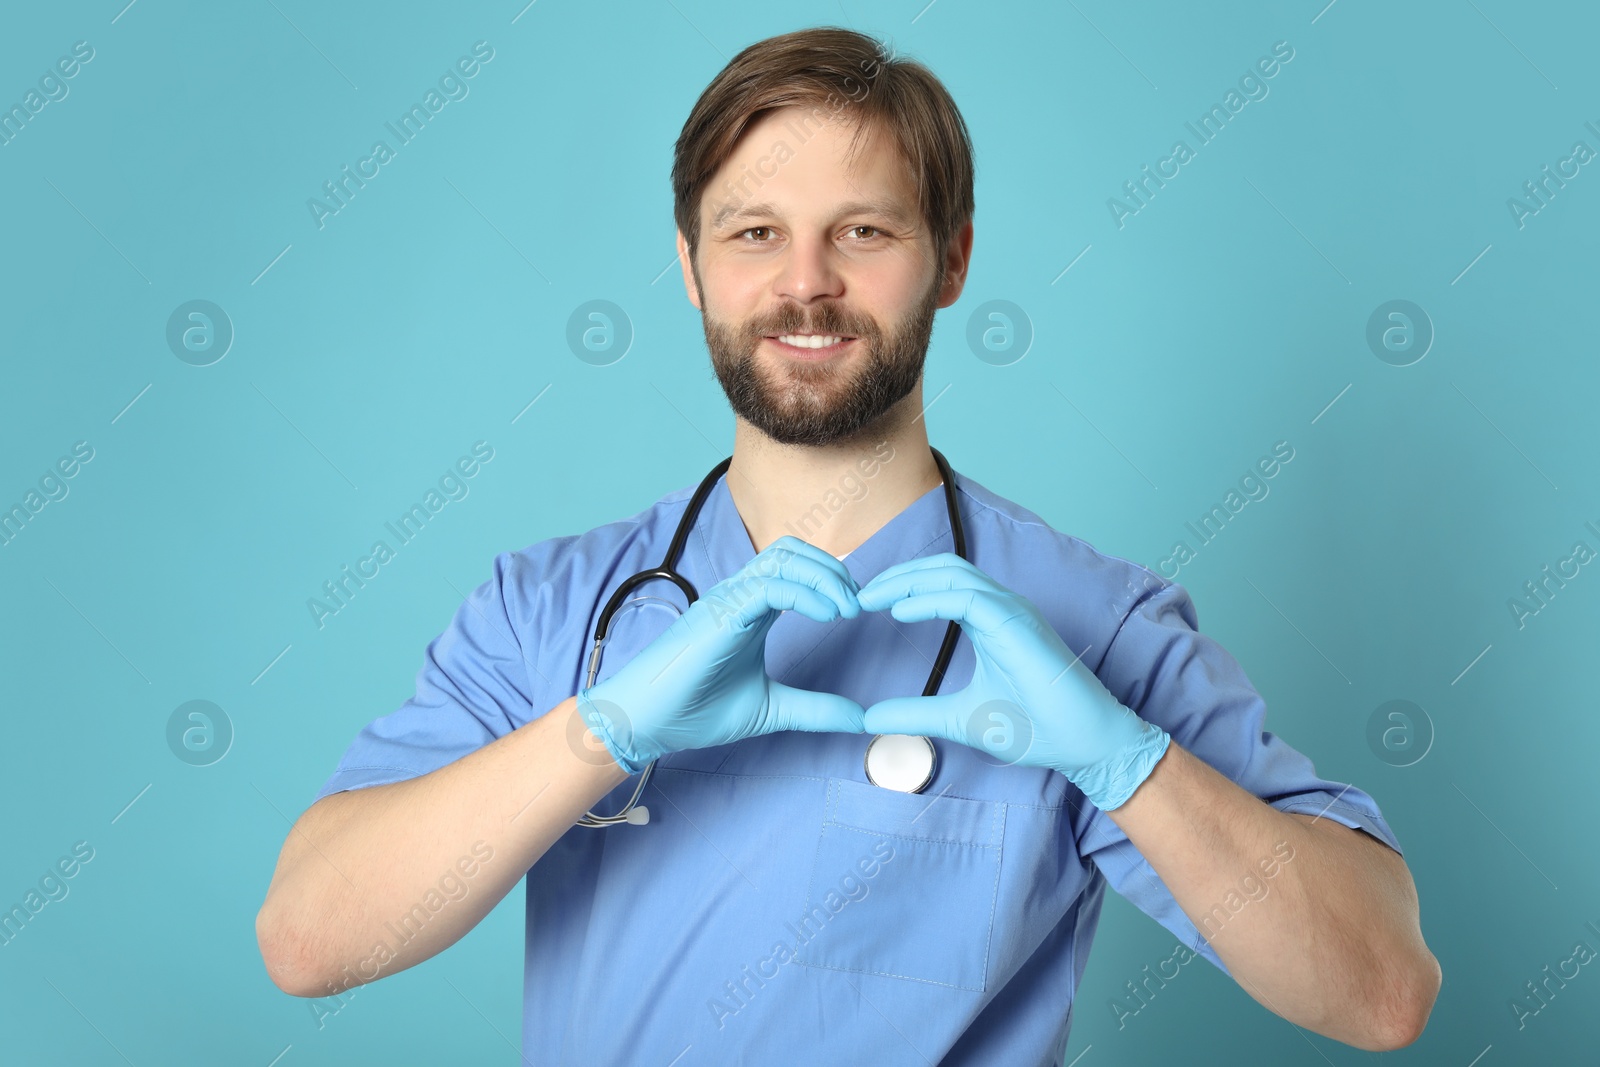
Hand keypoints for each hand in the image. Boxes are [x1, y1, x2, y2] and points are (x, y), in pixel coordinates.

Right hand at [577, 535, 866, 773]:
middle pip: (791, 552)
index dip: (831, 579)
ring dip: (823, 576)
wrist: (646, 723)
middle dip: (832, 570)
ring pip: (782, 559)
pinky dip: (805, 595)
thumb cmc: (695, 711)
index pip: (794, 568)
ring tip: (846, 608)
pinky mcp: (720, 614)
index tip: (856, 609)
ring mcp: (727, 600)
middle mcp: (739, 596)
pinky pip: (769, 587)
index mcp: (750, 609)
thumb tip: (860, 717)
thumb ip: (814, 709)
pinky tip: (828, 616)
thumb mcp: (770, 709)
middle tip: (857, 604)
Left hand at [855, 553, 1169, 810]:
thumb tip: (869, 716)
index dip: (897, 587)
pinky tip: (898, 613)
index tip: (859, 604)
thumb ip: (916, 712)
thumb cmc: (1036, 727)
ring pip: (951, 575)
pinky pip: (969, 598)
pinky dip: (930, 600)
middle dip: (894, 576)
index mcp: (989, 620)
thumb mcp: (958, 719)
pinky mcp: (1019, 625)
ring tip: (868, 599)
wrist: (1085, 745)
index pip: (937, 584)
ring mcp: (1013, 611)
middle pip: (939, 569)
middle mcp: (1001, 606)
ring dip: (905, 582)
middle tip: (854, 595)